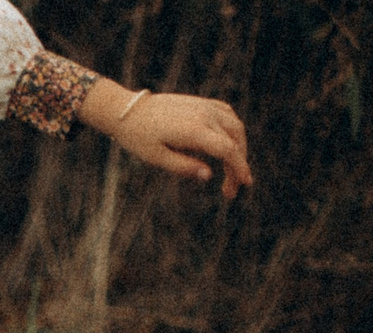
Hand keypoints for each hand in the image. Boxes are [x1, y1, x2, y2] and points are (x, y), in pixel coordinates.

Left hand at [85, 78, 251, 199]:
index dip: (239, 167)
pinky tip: (229, 145)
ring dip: (238, 147)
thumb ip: (183, 167)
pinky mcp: (201, 102)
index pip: (227, 149)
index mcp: (193, 130)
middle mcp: (204, 115)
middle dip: (238, 164)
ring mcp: (204, 106)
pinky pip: (227, 114)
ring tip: (231, 170)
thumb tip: (208, 175)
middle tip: (230, 189)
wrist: (129, 110)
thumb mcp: (156, 158)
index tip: (244, 184)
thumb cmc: (139, 137)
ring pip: (235, 126)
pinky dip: (233, 130)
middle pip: (234, 140)